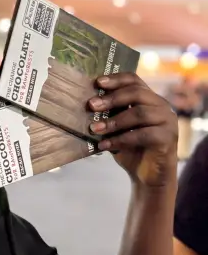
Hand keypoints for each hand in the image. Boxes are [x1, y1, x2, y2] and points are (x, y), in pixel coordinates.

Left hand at [88, 72, 177, 186]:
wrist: (147, 175)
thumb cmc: (130, 148)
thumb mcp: (116, 128)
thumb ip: (108, 114)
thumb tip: (86, 105)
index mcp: (148, 99)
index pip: (134, 80)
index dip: (116, 79)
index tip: (97, 83)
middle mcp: (161, 106)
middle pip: (137, 93)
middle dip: (111, 99)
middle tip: (91, 105)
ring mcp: (168, 121)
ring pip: (140, 113)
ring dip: (114, 121)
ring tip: (94, 129)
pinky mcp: (168, 138)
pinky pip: (143, 134)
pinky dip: (121, 139)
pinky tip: (104, 145)